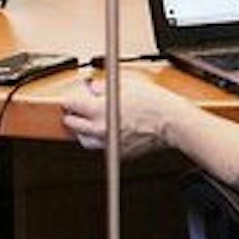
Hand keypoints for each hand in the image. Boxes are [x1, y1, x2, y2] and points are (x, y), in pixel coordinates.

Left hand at [60, 68, 185, 159]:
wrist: (170, 121)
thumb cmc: (153, 102)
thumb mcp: (125, 84)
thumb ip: (103, 87)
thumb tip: (93, 89)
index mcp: (99, 110)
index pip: (72, 105)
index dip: (68, 101)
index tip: (68, 99)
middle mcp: (101, 130)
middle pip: (73, 125)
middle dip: (72, 116)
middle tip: (75, 110)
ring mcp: (109, 144)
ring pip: (85, 141)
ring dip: (84, 131)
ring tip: (90, 122)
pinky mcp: (119, 153)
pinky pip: (103, 148)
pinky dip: (103, 140)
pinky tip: (111, 130)